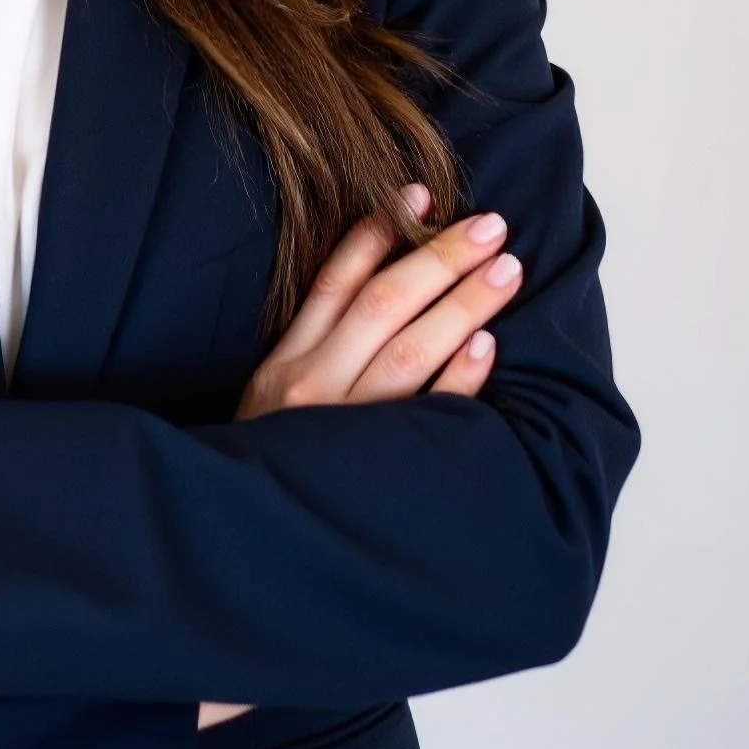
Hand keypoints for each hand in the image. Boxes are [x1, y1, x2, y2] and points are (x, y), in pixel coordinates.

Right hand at [196, 183, 518, 727]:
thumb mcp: (268, 407)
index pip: (334, 283)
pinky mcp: (375, 470)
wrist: (242, 556)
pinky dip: (458, 379)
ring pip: (410, 350)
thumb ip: (312, 354)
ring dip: (464, 304)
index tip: (418, 192)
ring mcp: (346, 431)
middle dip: (439, 258)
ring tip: (507, 269)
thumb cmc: (266, 474)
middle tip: (491, 224)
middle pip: (384, 305)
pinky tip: (489, 346)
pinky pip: (428, 416)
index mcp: (283, 368)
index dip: (376, 233)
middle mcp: (313, 392)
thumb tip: (377, 288)